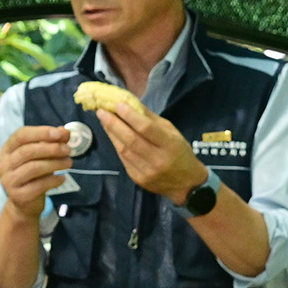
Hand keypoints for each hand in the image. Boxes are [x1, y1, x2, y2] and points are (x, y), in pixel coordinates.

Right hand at [0, 125, 76, 219]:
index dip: (41, 132)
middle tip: (68, 150)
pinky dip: (53, 180)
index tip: (61, 133)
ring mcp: (9, 181)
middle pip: (28, 151)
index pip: (21, 135)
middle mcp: (4, 164)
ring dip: (55, 163)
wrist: (25, 204)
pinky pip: (39, 185)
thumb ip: (52, 142)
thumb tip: (65, 131)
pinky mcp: (19, 195)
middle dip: (51, 148)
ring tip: (69, 163)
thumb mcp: (41, 157)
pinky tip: (62, 178)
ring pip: (34, 168)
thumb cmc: (33, 175)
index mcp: (7, 150)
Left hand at [92, 97, 208, 201]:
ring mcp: (147, 172)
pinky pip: (123, 159)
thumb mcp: (172, 133)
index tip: (117, 105)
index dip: (130, 116)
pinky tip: (112, 135)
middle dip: (114, 124)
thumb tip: (130, 103)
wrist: (186, 184)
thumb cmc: (180, 153)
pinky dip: (116, 145)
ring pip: (124, 150)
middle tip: (101, 111)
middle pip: (131, 140)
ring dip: (111, 133)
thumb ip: (151, 119)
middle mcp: (158, 159)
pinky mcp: (138, 179)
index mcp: (170, 145)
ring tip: (103, 120)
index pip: (147, 128)